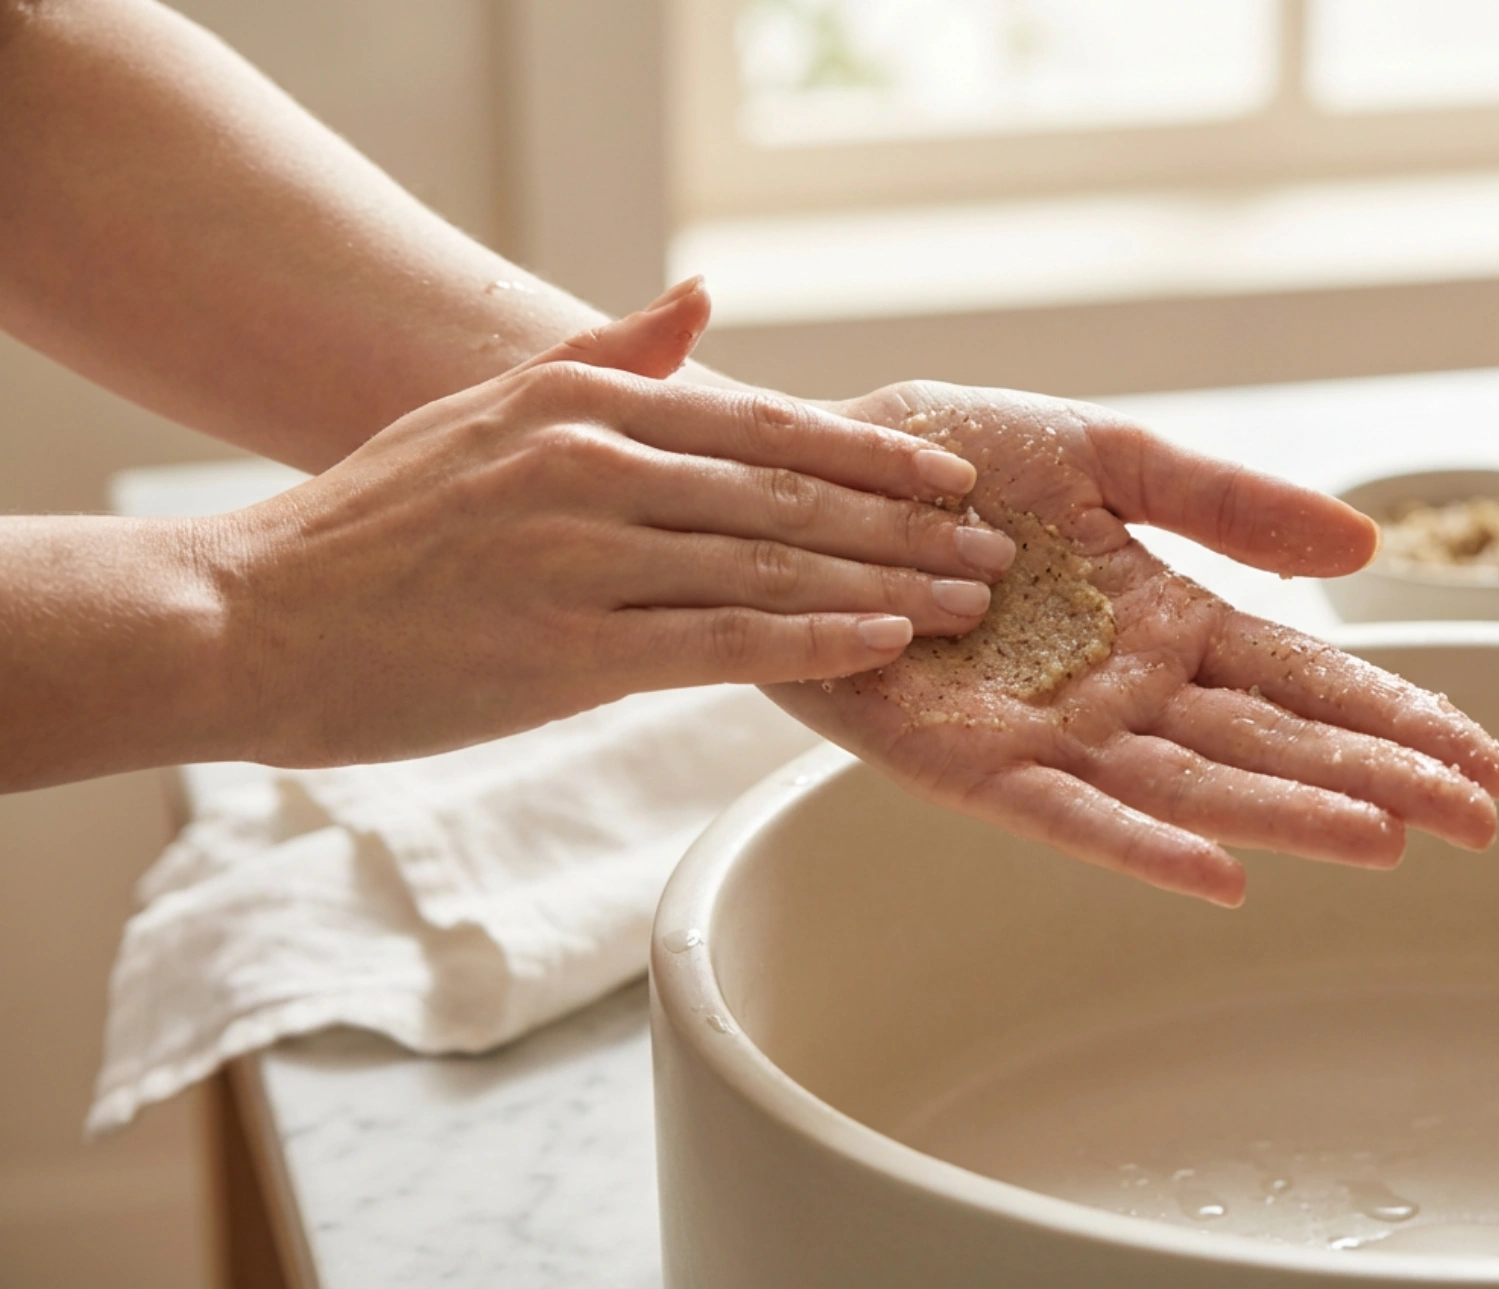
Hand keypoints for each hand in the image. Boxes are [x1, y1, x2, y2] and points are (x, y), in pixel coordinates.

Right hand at [208, 285, 1018, 766]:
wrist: (250, 616)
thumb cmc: (375, 524)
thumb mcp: (487, 408)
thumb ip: (606, 355)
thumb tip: (702, 300)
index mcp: (580, 402)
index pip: (764, 425)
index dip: (871, 454)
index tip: (948, 478)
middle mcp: (591, 464)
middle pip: (790, 496)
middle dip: (905, 525)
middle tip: (990, 549)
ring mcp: (581, 556)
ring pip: (773, 567)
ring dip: (886, 583)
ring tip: (966, 601)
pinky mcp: (565, 650)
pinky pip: (722, 642)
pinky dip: (812, 642)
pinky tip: (882, 645)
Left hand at [764, 382, 1498, 906]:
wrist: (813, 470)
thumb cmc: (949, 458)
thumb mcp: (1108, 453)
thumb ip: (1225, 498)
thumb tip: (1365, 550)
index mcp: (1165, 617)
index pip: (1304, 677)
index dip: (1394, 714)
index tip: (1491, 756)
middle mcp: (1123, 689)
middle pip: (1270, 743)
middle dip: (1376, 777)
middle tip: (1483, 818)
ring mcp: (1053, 733)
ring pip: (1190, 785)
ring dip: (1287, 814)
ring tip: (1387, 838)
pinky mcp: (970, 762)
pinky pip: (1066, 813)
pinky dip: (1139, 844)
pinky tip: (1220, 874)